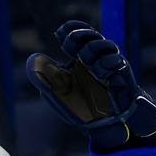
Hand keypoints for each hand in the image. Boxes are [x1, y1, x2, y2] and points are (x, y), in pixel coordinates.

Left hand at [24, 20, 155, 150]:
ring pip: (106, 45)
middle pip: (91, 35)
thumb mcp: (56, 92)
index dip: (70, 29)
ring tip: (83, 59)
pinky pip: (117, 62)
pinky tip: (98, 72)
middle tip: (67, 43)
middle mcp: (95, 59)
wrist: (103, 126)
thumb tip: (33, 58)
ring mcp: (109, 67)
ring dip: (93, 48)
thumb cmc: (80, 106)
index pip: (76, 35)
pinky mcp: (122, 77)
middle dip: (79, 35)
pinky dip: (106, 63)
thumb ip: (43, 76)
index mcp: (78, 59)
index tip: (59, 33)